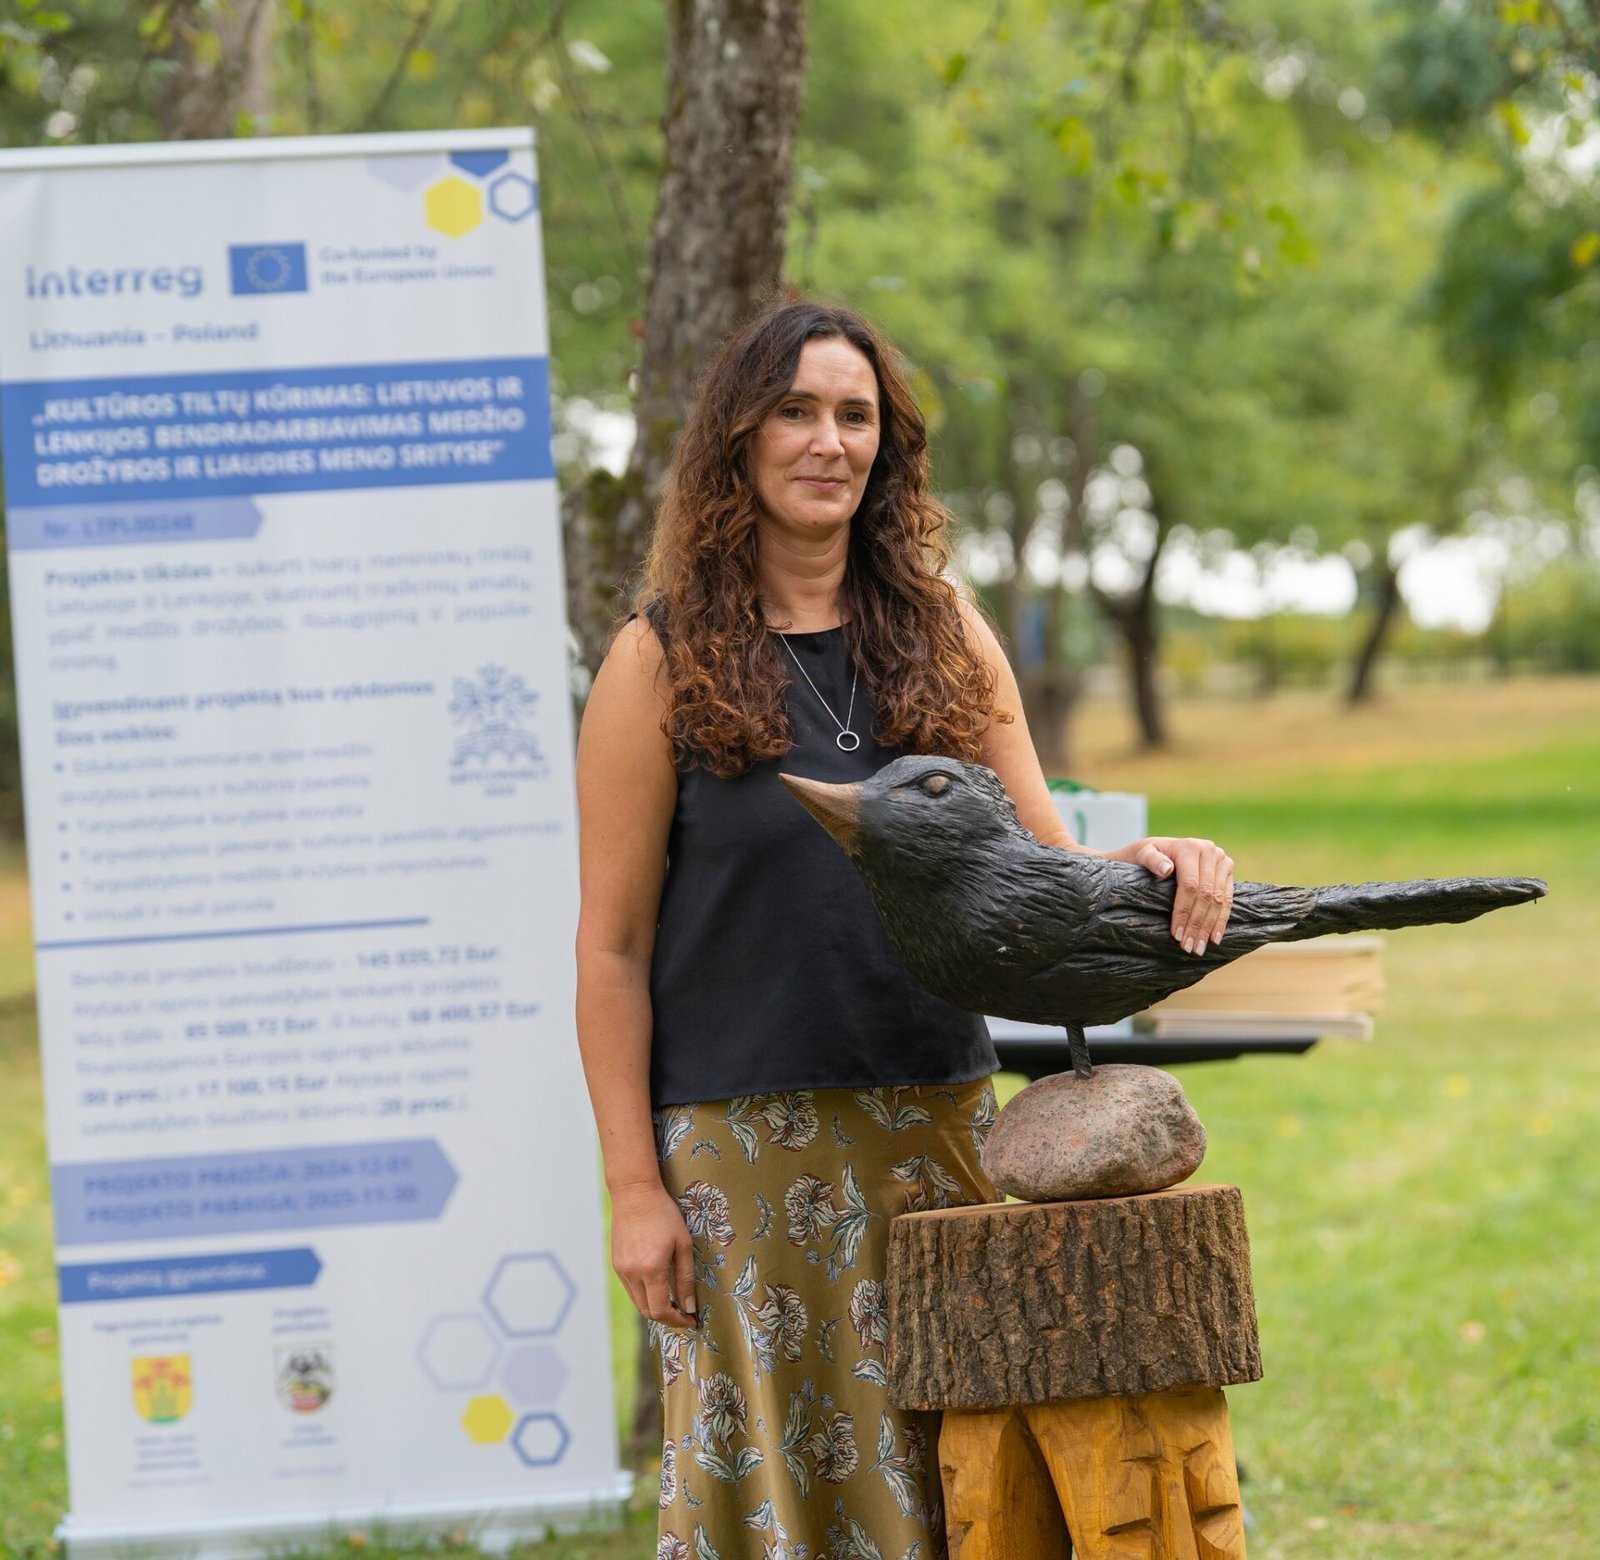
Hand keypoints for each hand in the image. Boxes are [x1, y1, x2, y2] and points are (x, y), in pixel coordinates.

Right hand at [610, 1179, 698, 1328]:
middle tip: (684, 1313)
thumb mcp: (682, 1244)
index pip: (661, 1311)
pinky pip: (631, 1289)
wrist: (635, 1193)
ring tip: (673, 1300)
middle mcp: (632, 1273)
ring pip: (638, 1302)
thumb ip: (685, 1278)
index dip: (677, 1321)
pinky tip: (658, 1285)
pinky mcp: (616, 1264)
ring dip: (655, 1307)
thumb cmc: (664, 1214)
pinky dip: (645, 1294)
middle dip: (667, 1317)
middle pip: (648, 1312)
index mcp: (651, 1269)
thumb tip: (689, 1307)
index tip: (691, 1320)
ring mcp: (621, 1270)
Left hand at [1126, 835, 1234, 953]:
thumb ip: (1152, 860)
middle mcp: (1210, 851)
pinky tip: (1215, 938)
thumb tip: (1166, 869)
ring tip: (1199, 948)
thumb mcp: (1143, 854)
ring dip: (1209, 927)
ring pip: (1219, 900)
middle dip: (1196, 924)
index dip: (1184, 911)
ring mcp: (1221, 861)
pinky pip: (1228, 899)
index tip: (1176, 934)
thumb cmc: (1148, 855)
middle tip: (1188, 947)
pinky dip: (1221, 920)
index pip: (1190, 885)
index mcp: (1190, 847)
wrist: (1160, 848)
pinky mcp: (1227, 871)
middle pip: (1206, 895)